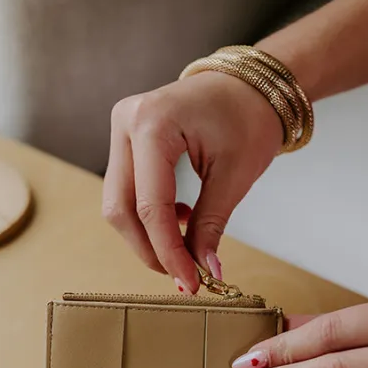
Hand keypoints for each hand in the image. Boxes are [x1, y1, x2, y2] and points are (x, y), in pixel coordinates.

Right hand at [103, 72, 282, 293]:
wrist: (249, 85)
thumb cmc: (249, 117)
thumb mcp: (235, 175)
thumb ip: (211, 225)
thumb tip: (204, 270)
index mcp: (153, 124)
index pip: (150, 206)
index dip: (168, 252)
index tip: (190, 282)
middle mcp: (126, 122)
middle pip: (121, 208)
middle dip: (150, 249)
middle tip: (182, 275)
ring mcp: (121, 129)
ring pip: (118, 203)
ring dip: (148, 235)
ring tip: (185, 243)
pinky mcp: (126, 140)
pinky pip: (125, 190)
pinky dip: (148, 216)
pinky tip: (179, 218)